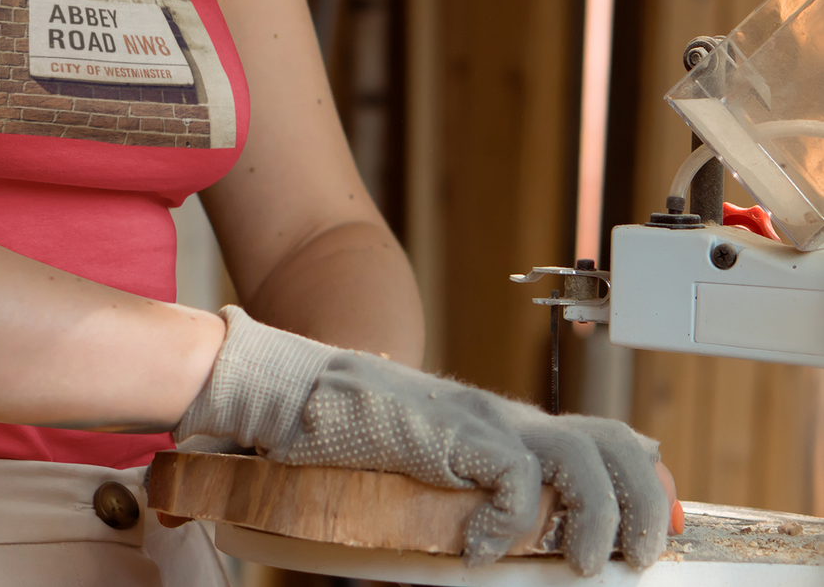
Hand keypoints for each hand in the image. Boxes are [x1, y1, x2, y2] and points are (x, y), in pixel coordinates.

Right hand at [174, 306, 669, 575]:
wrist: (297, 394)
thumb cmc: (351, 442)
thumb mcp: (433, 474)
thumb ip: (476, 501)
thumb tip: (509, 552)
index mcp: (508, 429)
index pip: (603, 440)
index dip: (644, 480)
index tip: (660, 529)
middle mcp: (507, 419)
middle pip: (615, 446)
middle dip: (644, 505)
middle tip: (634, 558)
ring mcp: (484, 423)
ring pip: (583, 462)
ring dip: (596, 521)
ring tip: (580, 564)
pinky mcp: (456, 434)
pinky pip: (517, 482)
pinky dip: (512, 525)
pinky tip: (482, 548)